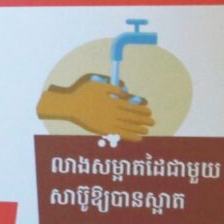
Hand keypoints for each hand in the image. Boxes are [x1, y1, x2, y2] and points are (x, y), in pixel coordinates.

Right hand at [37, 76, 155, 139]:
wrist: (70, 105)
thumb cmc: (83, 92)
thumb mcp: (99, 85)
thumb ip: (114, 88)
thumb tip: (126, 91)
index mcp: (113, 101)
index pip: (132, 106)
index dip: (142, 109)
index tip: (149, 111)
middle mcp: (113, 112)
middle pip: (132, 117)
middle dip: (144, 120)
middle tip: (153, 122)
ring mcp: (109, 122)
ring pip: (129, 127)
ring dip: (139, 128)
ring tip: (147, 131)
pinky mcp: (104, 130)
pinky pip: (121, 134)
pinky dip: (131, 136)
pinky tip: (139, 138)